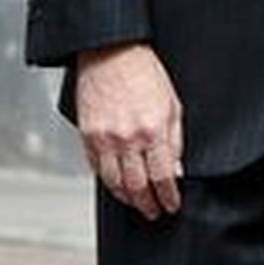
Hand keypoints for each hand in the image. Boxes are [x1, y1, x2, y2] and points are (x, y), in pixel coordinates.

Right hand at [75, 42, 183, 219]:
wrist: (110, 52)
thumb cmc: (144, 73)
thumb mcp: (173, 105)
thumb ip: (175, 140)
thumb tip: (176, 170)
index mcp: (153, 130)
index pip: (162, 177)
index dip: (168, 197)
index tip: (171, 205)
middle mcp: (127, 138)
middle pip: (137, 186)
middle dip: (148, 204)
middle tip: (154, 212)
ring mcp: (104, 138)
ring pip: (114, 182)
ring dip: (127, 198)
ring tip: (137, 204)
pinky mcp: (87, 134)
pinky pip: (96, 167)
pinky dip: (107, 181)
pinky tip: (116, 185)